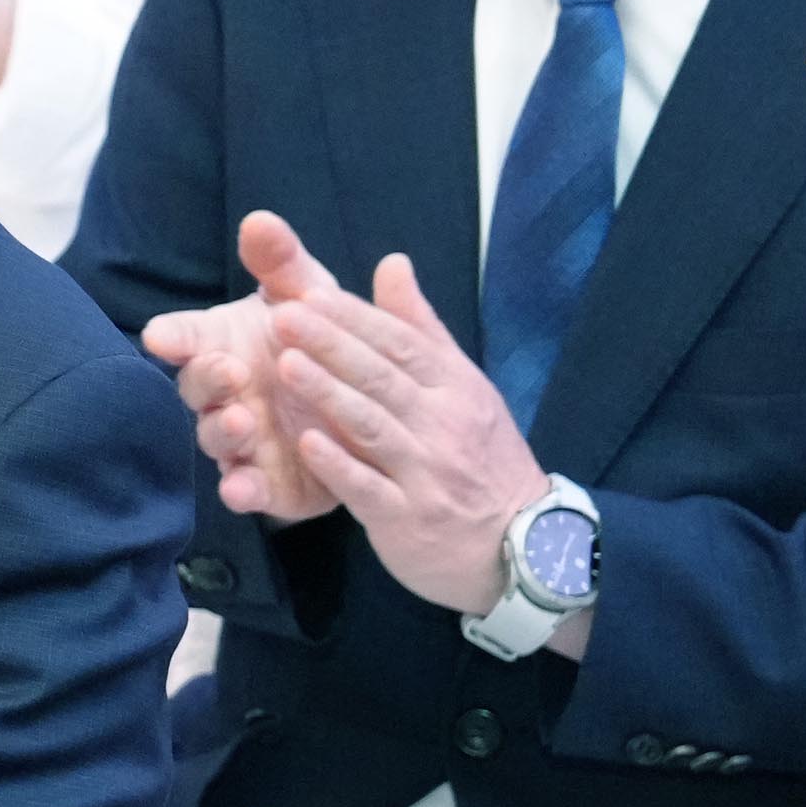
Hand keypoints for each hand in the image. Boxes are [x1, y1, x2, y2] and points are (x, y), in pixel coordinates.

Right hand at [137, 208, 349, 523]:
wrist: (369, 407)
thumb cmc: (323, 341)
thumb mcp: (311, 296)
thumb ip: (283, 263)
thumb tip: (261, 220)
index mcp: (225, 343)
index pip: (187, 336)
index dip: (173, 336)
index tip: (162, 334)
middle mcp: (225, 393)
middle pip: (197, 388)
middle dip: (206, 379)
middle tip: (228, 368)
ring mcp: (242, 440)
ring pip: (216, 439)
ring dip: (222, 431)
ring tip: (241, 420)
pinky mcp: (267, 483)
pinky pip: (245, 490)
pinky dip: (241, 490)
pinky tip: (244, 489)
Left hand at [270, 251, 553, 619]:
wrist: (522, 544)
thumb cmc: (479, 456)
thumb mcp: (463, 386)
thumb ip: (420, 328)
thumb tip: (392, 262)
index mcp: (455, 388)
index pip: (402, 344)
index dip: (355, 319)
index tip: (310, 294)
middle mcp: (443, 425)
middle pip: (383, 378)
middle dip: (332, 345)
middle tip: (283, 316)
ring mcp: (427, 474)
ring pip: (373, 428)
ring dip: (329, 395)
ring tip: (285, 365)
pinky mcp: (408, 519)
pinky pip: (369, 489)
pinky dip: (339, 466)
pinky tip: (306, 443)